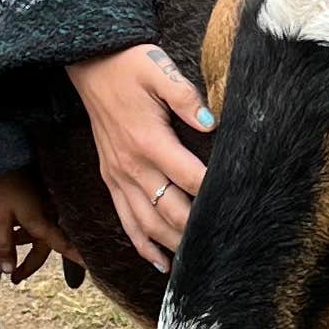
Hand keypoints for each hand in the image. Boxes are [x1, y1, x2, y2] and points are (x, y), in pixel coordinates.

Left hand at [0, 168, 74, 284]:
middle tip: (16, 278)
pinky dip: (25, 230)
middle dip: (29, 263)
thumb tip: (8, 272)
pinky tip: (11, 227)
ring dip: (24, 242)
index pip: (63, 246)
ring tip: (7, 242)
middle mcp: (49, 217)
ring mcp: (47, 208)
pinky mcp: (41, 200)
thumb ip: (3, 246)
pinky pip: (37, 222)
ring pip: (39, 234)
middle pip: (45, 247)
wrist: (6, 157)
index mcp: (42, 222)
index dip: (77, 258)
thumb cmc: (2, 189)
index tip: (92, 266)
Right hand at [68, 40, 213, 269]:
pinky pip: (125, 219)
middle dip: (196, 231)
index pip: (189, 177)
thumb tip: (212, 123)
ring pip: (146, 224)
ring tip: (197, 263)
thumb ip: (186, 97)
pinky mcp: (110, 178)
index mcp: (148, 141)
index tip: (237, 207)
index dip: (213, 194)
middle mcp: (131, 166)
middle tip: (224, 245)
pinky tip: (159, 261)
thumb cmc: (130, 66)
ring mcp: (118, 176)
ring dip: (171, 245)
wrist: (90, 65)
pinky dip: (142, 244)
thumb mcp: (159, 70)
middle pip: (169, 211)